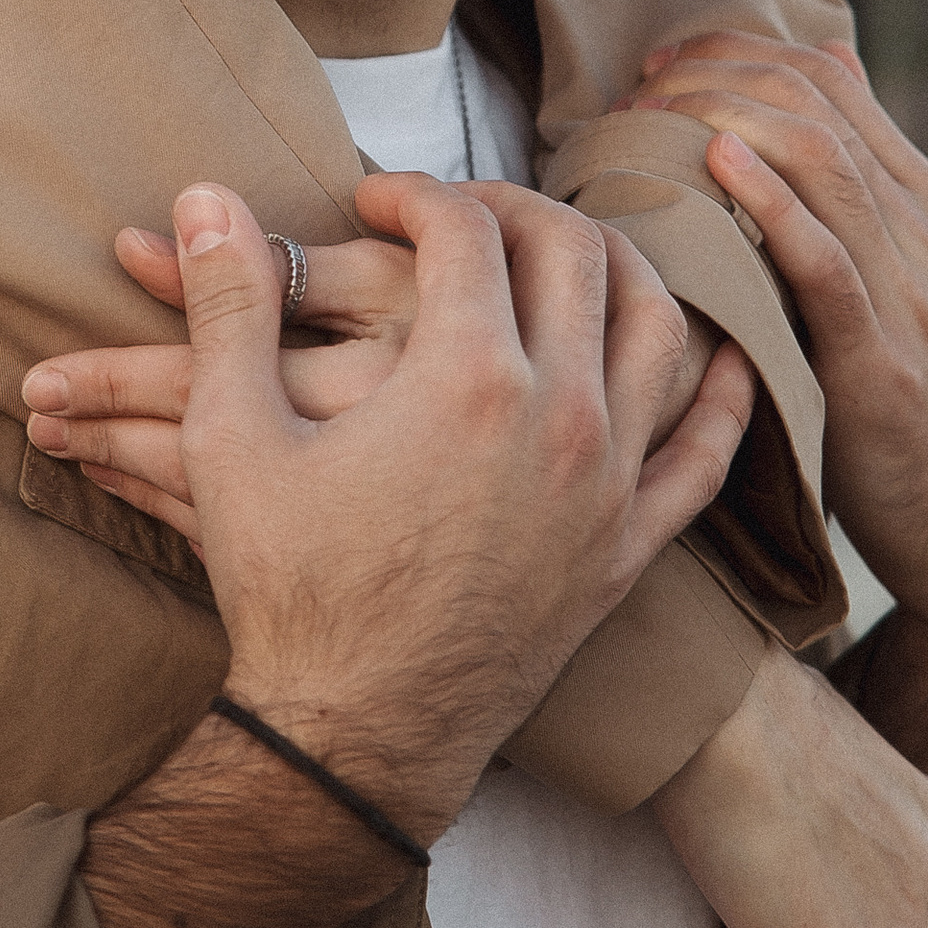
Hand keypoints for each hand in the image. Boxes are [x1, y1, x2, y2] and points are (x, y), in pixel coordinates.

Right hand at [150, 176, 747, 843]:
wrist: (354, 734)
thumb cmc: (288, 589)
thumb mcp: (234, 437)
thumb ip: (229, 304)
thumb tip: (204, 195)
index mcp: (467, 375)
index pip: (466, 228)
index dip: (416, 193)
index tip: (376, 199)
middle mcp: (561, 415)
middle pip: (573, 252)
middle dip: (514, 207)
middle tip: (461, 212)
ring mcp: (607, 484)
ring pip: (656, 328)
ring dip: (617, 266)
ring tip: (563, 255)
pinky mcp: (627, 548)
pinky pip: (703, 453)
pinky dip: (722, 392)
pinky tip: (722, 357)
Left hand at [633, 36, 927, 657]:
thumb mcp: (915, 275)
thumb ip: (869, 179)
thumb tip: (831, 62)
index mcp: (924, 202)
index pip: (829, 80)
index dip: (738, 52)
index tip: (662, 61)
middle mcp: (921, 230)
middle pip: (814, 105)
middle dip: (715, 76)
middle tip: (638, 87)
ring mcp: (908, 292)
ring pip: (821, 162)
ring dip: (723, 121)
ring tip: (650, 114)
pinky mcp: (883, 364)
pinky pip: (827, 265)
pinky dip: (772, 205)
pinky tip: (716, 168)